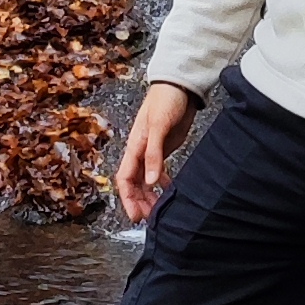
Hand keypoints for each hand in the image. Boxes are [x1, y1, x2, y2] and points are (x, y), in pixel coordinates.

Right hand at [114, 82, 198, 225]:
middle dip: (139, 202)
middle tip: (150, 219)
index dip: (128, 199)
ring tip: (160, 210)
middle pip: (134, 184)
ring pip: (146, 180)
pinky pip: (159, 172)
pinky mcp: (164, 148)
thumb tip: (150, 180)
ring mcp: (152, 151)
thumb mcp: (158, 126)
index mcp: (135, 146)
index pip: (125, 179)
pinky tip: (171, 191)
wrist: (180, 85)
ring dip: (150, 195)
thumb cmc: (165, 100)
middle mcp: (140, 151)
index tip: (136, 216)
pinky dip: (163, 184)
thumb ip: (153, 153)